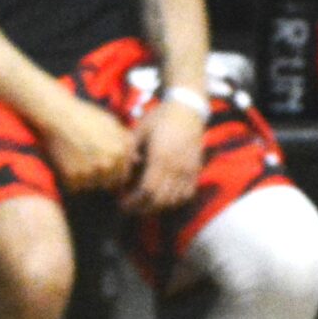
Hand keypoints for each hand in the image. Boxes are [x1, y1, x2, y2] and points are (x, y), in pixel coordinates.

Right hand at [33, 96, 136, 193]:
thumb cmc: (85, 116)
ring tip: (77, 161)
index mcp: (122, 152)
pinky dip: (71, 180)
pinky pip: (75, 187)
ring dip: (86, 180)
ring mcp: (91, 172)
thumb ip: (127, 142)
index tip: (103, 166)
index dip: (115, 174)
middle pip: (108, 184)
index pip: (124, 177)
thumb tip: (138, 160)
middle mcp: (109, 164)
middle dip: (101, 178)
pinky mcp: (72, 177)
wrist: (57, 115)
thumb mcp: (112, 124)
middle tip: (88, 163)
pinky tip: (67, 164)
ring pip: (91, 187)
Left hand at [122, 96, 205, 213]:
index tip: (122, 203)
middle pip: (160, 200)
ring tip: (142, 206)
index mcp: (161, 157)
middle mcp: (177, 167)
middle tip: (129, 208)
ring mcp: (189, 170)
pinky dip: (174, 201)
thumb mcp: (139, 130)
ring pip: (174, 200)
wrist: (187, 109)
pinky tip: (162, 200)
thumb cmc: (159, 118)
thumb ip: (129, 151)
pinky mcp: (196, 170)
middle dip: (142, 208)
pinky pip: (187, 194)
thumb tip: (121, 173)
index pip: (147, 190)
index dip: (134, 201)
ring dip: (157, 207)